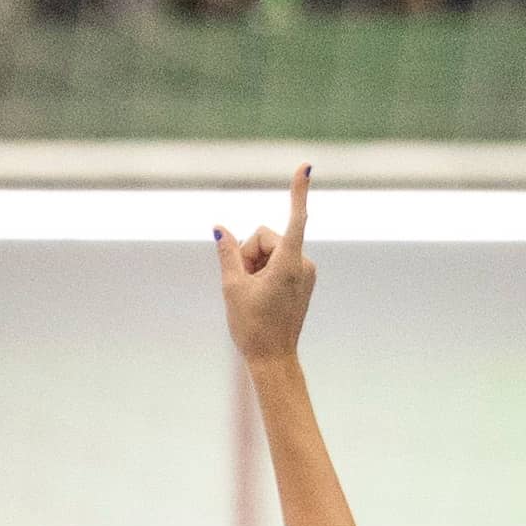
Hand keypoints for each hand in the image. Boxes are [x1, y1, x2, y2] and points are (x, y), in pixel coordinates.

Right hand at [214, 166, 316, 364]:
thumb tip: (219, 228)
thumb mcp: (232, 287)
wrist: (273, 360)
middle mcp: (303, 263)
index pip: (294, 218)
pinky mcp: (303, 279)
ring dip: (255, 266)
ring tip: (253, 295)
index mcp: (289, 264)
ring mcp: (305, 271)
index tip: (306, 165)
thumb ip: (227, 253)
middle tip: (244, 285)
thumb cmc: (252, 327)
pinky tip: (261, 295)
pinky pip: (278, 262)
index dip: (297, 191)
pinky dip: (265, 272)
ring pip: (271, 250)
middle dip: (249, 255)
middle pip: (265, 237)